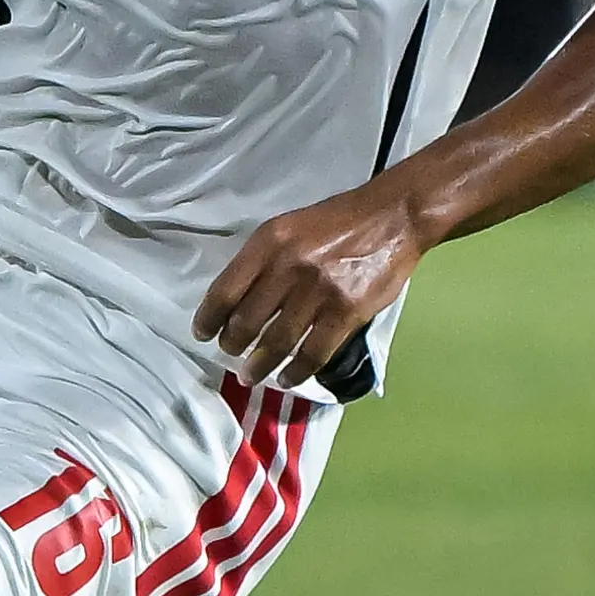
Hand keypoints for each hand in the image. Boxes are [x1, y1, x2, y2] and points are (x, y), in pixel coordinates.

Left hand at [192, 182, 428, 389]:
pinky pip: (313, 353)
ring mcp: (318, 293)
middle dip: (232, 345)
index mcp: (268, 243)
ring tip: (250, 376)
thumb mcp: (287, 229)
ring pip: (277, 342)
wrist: (392, 217)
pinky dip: (296, 372)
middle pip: (247, 321)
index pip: (225, 290)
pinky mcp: (346, 313)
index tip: (202, 334)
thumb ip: (261, 261)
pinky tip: (286, 378)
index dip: (209, 319)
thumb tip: (236, 302)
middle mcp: (288, 268)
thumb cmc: (336, 222)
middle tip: (230, 355)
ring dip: (259, 365)